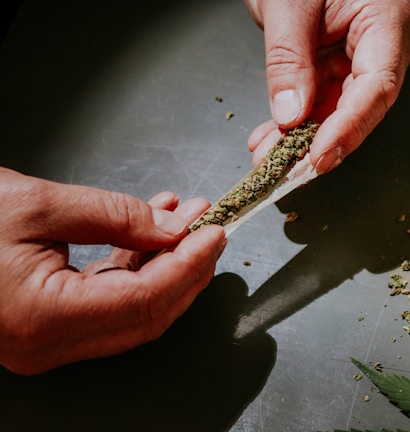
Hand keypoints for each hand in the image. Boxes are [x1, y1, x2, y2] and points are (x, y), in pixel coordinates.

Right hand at [0, 168, 225, 374]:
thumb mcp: (38, 203)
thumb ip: (113, 215)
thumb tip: (172, 229)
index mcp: (43, 319)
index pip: (145, 301)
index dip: (188, 266)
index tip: (215, 233)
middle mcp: (47, 344)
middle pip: (146, 314)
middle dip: (186, 269)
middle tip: (210, 229)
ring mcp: (45, 340)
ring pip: (131, 309)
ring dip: (164, 263)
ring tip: (185, 218)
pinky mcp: (44, 325)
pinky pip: (106, 300)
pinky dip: (134, 266)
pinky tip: (149, 229)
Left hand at [245, 0, 409, 172]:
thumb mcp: (289, 4)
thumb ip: (289, 59)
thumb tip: (291, 116)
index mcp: (386, 22)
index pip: (376, 86)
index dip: (349, 128)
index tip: (319, 157)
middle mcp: (381, 48)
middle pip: (359, 109)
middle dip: (320, 143)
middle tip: (286, 171)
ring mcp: (359, 61)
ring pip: (335, 114)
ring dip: (300, 141)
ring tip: (266, 159)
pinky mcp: (336, 69)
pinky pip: (319, 104)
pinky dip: (292, 125)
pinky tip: (268, 140)